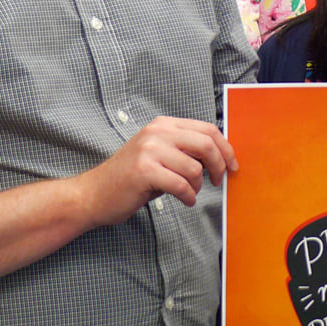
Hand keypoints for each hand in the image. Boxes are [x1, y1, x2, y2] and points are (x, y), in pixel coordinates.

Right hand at [75, 116, 235, 225]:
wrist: (94, 194)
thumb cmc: (131, 178)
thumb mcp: (160, 156)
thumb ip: (185, 151)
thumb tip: (220, 157)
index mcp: (163, 125)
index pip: (207, 129)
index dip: (225, 148)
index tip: (232, 165)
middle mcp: (156, 133)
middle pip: (206, 144)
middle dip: (219, 165)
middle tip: (218, 181)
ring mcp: (149, 150)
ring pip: (194, 168)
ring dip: (198, 186)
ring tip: (188, 193)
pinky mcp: (144, 171)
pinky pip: (181, 185)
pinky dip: (188, 196)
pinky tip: (184, 200)